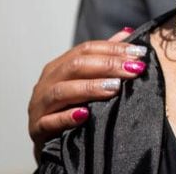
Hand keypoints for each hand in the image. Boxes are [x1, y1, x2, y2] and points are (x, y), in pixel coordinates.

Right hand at [28, 28, 148, 162]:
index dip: (113, 49)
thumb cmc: (69, 106)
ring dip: (89, 87)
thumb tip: (127, 33)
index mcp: (59, 66)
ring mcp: (40, 105)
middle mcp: (47, 82)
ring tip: (114, 87)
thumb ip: (105, 56)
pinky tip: (84, 115)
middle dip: (107, 65)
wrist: (48, 143)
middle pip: (75, 66)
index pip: (86, 49)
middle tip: (133, 70)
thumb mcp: (85, 78)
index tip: (139, 53)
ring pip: (61, 91)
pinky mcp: (37, 128)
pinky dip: (66, 117)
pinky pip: (49, 122)